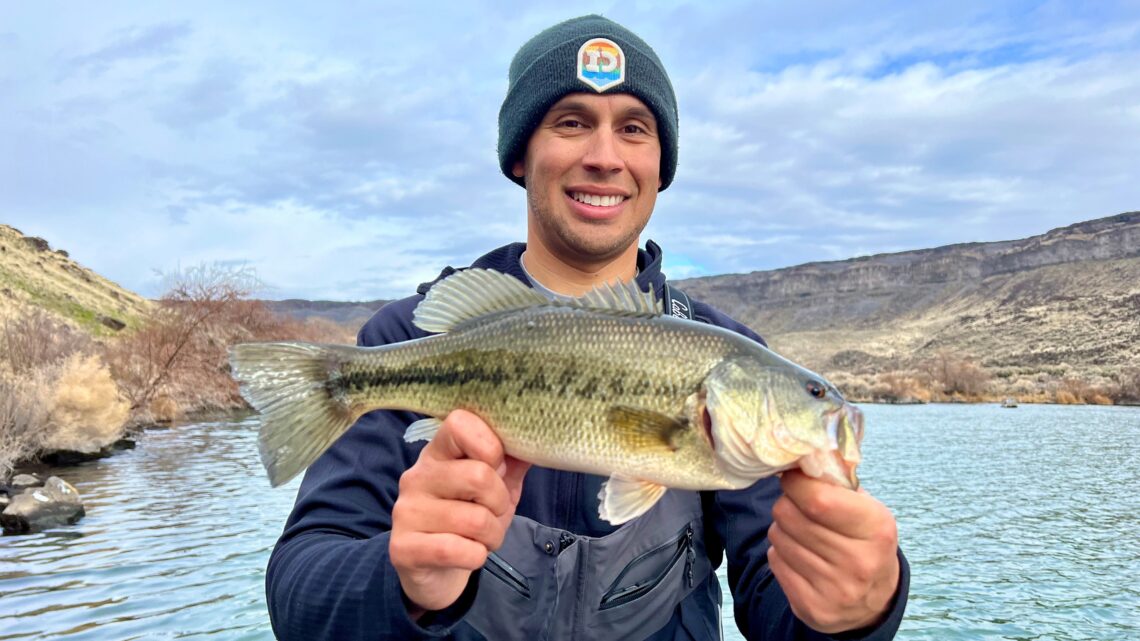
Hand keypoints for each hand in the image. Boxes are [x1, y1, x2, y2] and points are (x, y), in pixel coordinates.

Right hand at [389, 410, 530, 616]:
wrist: (437, 571)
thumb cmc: (470, 520)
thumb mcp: (497, 488)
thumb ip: (513, 463)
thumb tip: (535, 443)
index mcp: (438, 452)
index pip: (459, 423)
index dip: (490, 444)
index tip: (499, 467)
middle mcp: (417, 476)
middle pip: (478, 475)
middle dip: (500, 501)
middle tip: (495, 513)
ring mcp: (406, 511)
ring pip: (474, 519)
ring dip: (492, 535)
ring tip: (483, 538)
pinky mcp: (403, 548)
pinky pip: (456, 550)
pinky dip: (476, 556)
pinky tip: (469, 554)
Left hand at [767, 470, 899, 633]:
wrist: (872, 601)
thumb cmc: (865, 541)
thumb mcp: (867, 509)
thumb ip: (837, 483)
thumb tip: (799, 457)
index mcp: (876, 529)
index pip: (817, 499)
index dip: (795, 482)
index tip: (791, 475)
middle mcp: (858, 562)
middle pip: (789, 516)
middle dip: (786, 503)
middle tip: (798, 505)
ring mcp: (834, 590)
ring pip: (778, 537)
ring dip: (783, 529)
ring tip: (803, 534)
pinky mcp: (811, 607)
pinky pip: (775, 562)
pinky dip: (781, 553)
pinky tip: (801, 556)